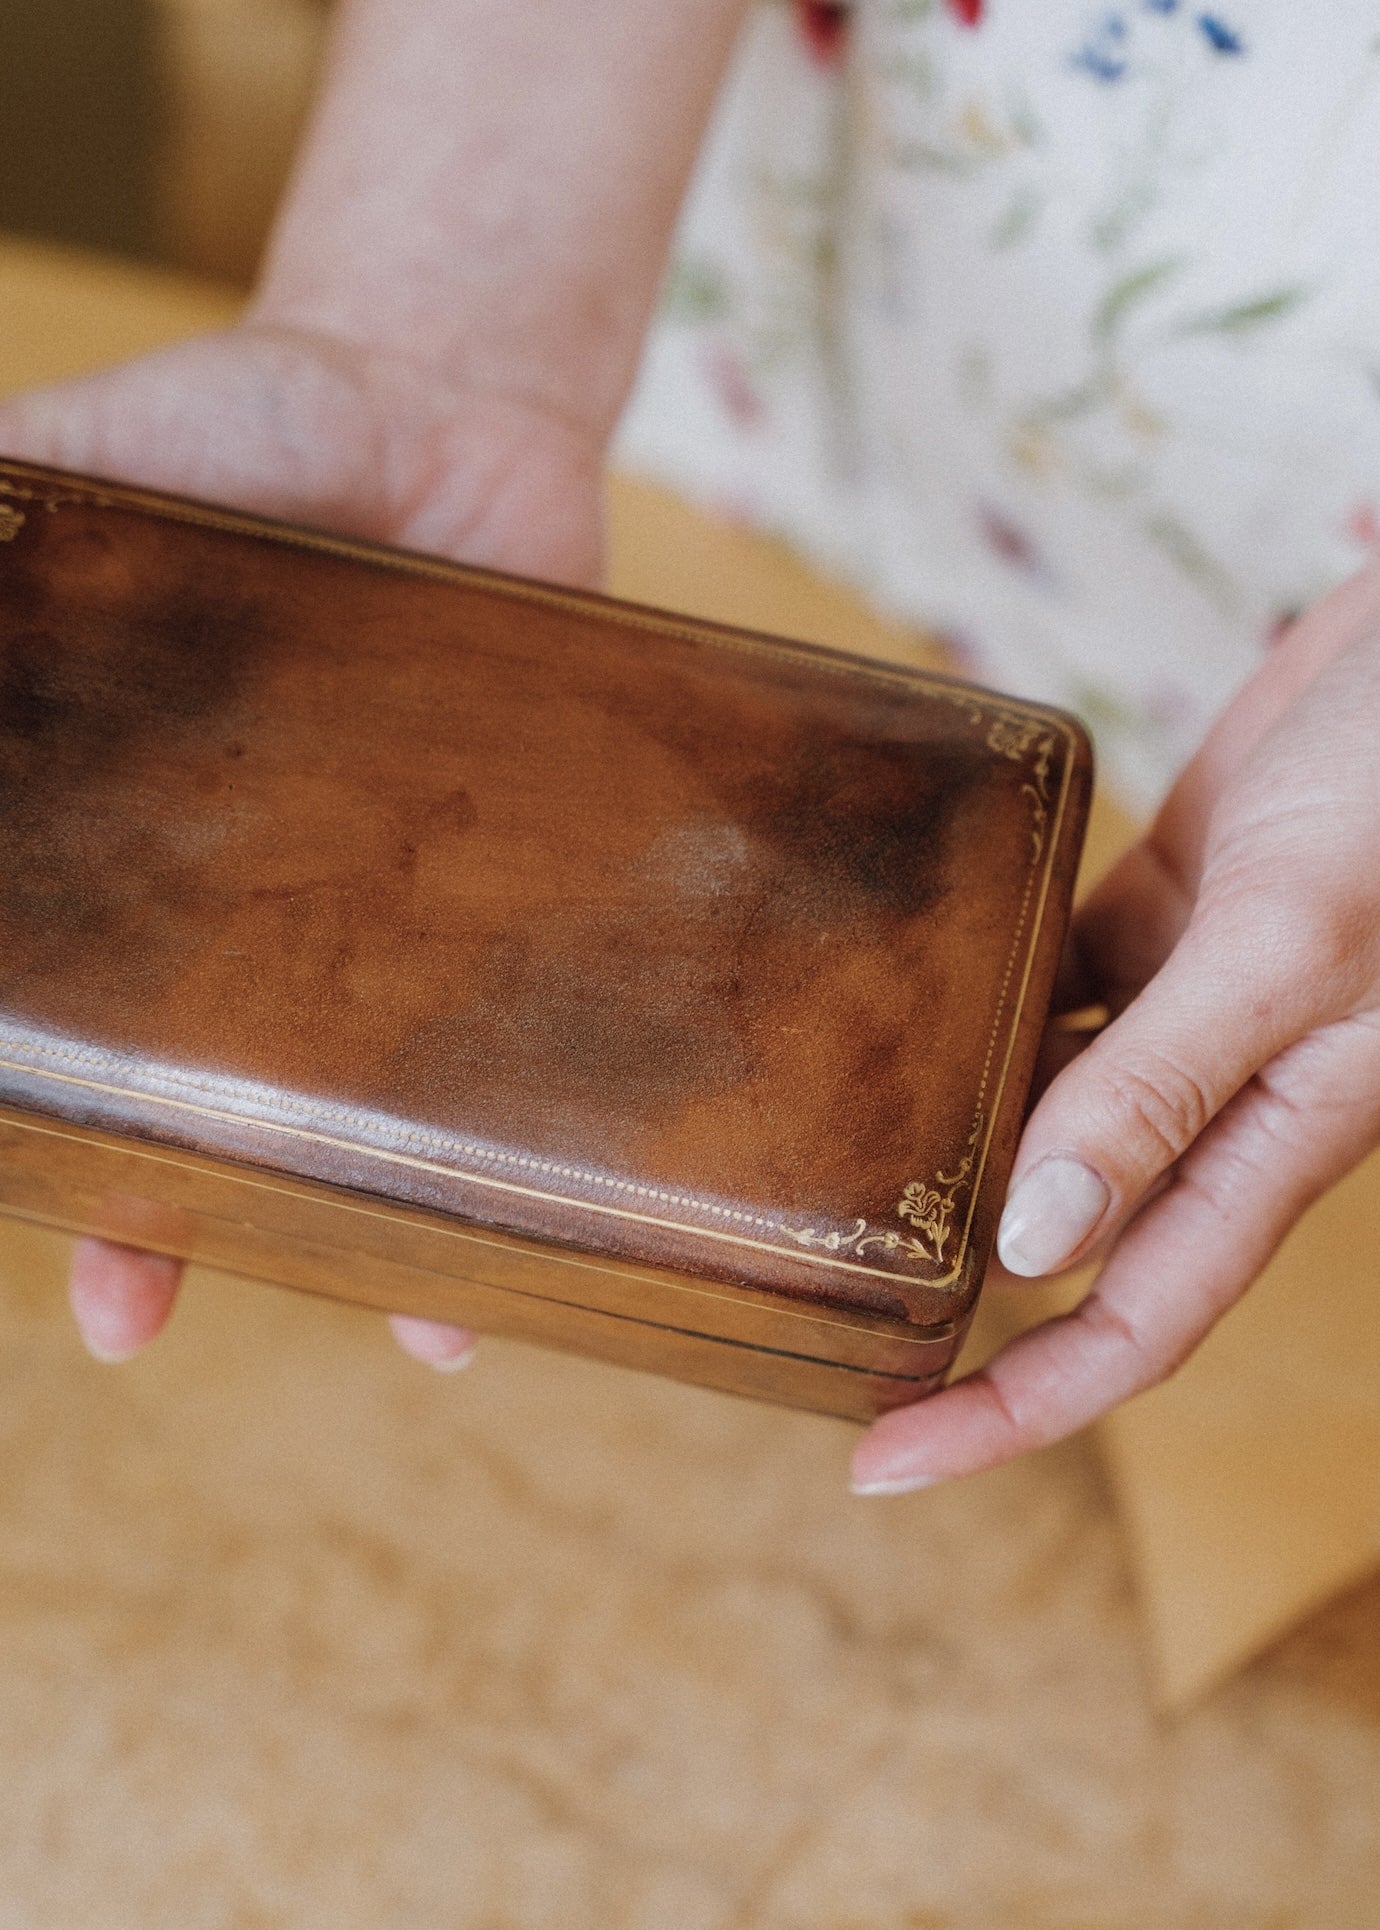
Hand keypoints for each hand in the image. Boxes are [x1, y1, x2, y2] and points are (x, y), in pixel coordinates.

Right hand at [0, 317, 605, 1368]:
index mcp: (123, 835)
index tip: (9, 1187)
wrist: (460, 407)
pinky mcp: (524, 888)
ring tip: (421, 1323)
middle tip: (130, 1315)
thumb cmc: (259, 427)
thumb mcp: (105, 456)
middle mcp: (251, 907)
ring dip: (384, 1228)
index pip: (50, 1005)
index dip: (24, 1105)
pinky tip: (575, 1211)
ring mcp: (393, 912)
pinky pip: (537, 1026)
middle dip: (158, 1217)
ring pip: (379, 1104)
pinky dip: (556, 1123)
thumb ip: (13, 503)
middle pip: (193, 1097)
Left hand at [852, 510, 1379, 1492]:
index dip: (1010, 1408)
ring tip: (822, 1171)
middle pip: (1073, 1246)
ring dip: (952, 1152)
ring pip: (1049, 1115)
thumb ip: (1163, 1087)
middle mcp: (1224, 1094)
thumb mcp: (1294, 949)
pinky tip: (897, 992)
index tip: (885, 1459)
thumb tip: (1034, 1239)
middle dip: (959, 1311)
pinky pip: (1051, 986)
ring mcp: (1190, 1004)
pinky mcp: (1162, 910)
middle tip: (821, 1332)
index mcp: (1276, 1142)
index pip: (1131, 1328)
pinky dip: (979, 1000)